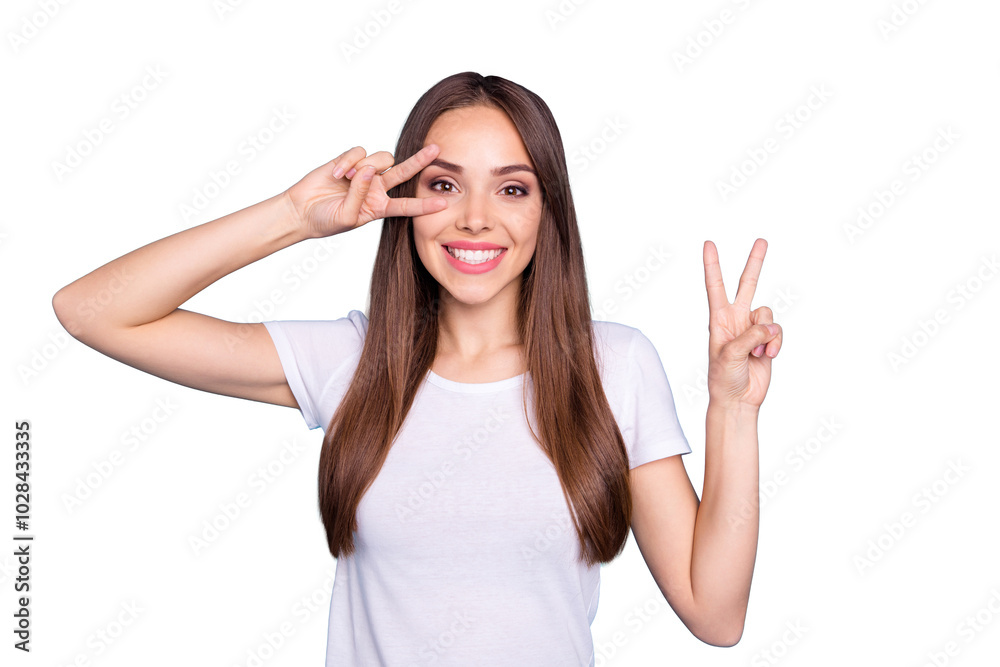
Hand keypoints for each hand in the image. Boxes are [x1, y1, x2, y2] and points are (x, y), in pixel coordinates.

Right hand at [283, 143, 447, 238]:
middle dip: (420, 161)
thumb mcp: (347, 216)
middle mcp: (377, 188)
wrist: (302, 211)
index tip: (443, 203)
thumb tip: (367, 169)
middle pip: (405, 172)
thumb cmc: (325, 220)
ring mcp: (364, 173)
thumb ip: (360, 195)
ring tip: (346, 178)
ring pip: (381, 159)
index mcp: (380, 207)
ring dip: (365, 166)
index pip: (407, 206)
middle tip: (436, 150)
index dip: (424, 205)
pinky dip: (347, 162)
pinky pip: (358, 153)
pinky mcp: (349, 160)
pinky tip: (336, 173)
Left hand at [703, 238, 782, 409]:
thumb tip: (769, 327)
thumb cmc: (723, 378)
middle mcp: (736, 319)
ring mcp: (753, 329)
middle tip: (762, 240)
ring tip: (758, 353)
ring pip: (768, 314)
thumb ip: (750, 336)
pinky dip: (776, 343)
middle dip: (755, 263)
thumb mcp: (729, 355)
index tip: (709, 243)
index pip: (715, 286)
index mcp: (718, 319)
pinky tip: (768, 356)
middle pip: (747, 284)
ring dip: (767, 334)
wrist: (738, 400)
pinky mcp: (768, 340)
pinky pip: (778, 331)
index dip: (712, 265)